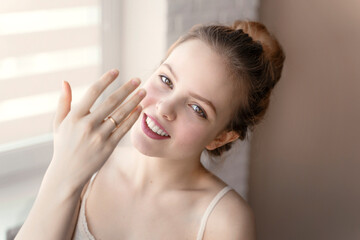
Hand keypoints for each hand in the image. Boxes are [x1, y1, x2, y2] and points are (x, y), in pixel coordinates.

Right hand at [48, 69, 144, 189]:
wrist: (67, 173)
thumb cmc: (63, 145)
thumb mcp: (58, 124)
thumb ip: (63, 102)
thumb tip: (65, 82)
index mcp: (74, 116)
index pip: (93, 92)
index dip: (106, 80)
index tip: (116, 71)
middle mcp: (87, 125)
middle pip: (111, 102)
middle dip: (126, 89)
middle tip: (137, 79)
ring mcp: (99, 137)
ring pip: (120, 115)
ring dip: (134, 101)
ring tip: (143, 92)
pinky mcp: (108, 147)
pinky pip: (123, 129)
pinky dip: (132, 118)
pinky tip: (140, 109)